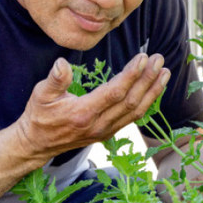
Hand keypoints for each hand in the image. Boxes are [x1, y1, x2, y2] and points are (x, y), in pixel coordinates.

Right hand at [13, 54, 168, 157]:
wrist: (37, 144)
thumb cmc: (39, 115)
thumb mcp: (40, 94)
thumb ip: (55, 79)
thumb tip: (62, 63)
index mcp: (83, 113)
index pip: (114, 92)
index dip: (131, 75)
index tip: (143, 58)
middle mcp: (98, 125)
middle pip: (131, 101)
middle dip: (148, 79)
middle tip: (159, 59)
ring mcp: (105, 131)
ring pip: (136, 111)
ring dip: (152, 91)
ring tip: (164, 72)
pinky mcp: (108, 133)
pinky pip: (132, 118)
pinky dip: (147, 103)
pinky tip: (154, 89)